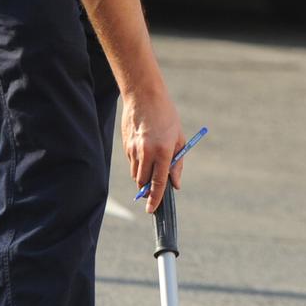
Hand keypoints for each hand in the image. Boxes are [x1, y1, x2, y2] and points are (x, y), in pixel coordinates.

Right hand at [120, 86, 184, 213]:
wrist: (143, 95)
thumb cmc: (166, 116)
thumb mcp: (179, 138)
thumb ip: (177, 164)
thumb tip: (175, 184)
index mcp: (163, 151)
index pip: (158, 183)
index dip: (155, 199)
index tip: (151, 210)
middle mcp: (146, 152)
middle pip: (143, 183)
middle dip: (148, 189)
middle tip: (155, 188)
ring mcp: (134, 149)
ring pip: (135, 174)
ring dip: (143, 177)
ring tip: (152, 163)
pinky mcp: (126, 145)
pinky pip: (131, 162)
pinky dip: (138, 164)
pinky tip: (145, 150)